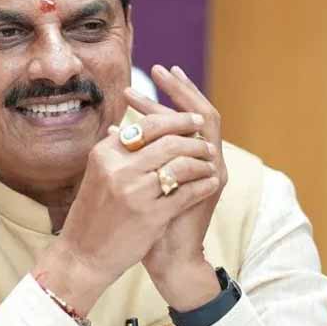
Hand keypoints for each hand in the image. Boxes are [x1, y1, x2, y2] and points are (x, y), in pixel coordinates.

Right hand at [31, 110, 220, 315]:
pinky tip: (209, 183)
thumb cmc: (94, 213)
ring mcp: (135, 192)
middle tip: (207, 144)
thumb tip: (153, 124)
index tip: (194, 119)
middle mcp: (118, 168)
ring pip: (181, 164)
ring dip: (202, 163)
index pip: (148, 124)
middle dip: (194, 140)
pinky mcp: (151, 215)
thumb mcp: (100, 174)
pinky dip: (203, 185)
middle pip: (169, 141)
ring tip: (210, 164)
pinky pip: (187, 192)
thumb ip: (122, 150)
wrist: (83, 254)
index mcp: (105, 153)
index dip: (176, 119)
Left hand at [127, 65, 227, 311]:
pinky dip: (190, 122)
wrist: (165, 257)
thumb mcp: (132, 183)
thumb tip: (113, 130)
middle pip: (194, 112)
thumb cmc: (142, 225)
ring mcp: (211, 168)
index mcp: (183, 162)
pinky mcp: (213, 179)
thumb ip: (130, 157)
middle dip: (175, 88)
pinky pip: (207, 140)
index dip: (157, 99)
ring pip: (205, 119)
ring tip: (162, 76)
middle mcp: (201, 161)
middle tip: (156, 68)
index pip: (174, 120)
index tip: (131, 86)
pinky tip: (174, 109)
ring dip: (184, 96)